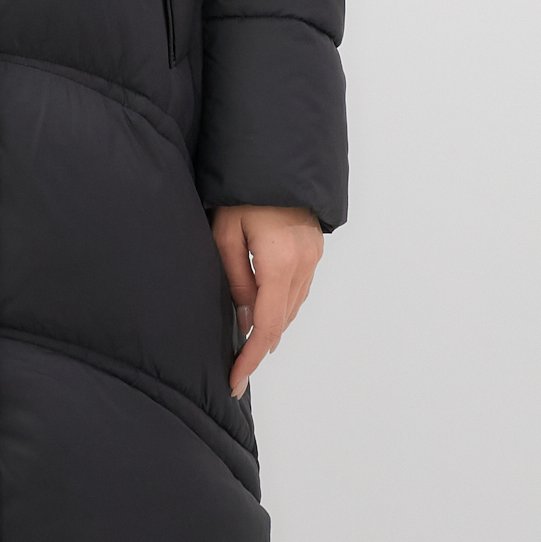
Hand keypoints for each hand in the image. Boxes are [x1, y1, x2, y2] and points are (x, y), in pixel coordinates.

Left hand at [211, 205, 323, 398]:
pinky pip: (298, 290)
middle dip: (259, 348)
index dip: (251, 358)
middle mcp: (303, 265)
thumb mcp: (226, 233)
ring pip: (292, 307)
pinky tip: (264, 311)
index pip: (267, 326)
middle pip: (282, 321)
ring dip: (272, 328)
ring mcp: (313, 257)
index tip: (235, 381)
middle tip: (236, 371)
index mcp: (279, 262)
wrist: (274, 159)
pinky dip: (281, 307)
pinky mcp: (314, 250)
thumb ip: (236, 279)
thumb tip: (245, 320)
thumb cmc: (242, 192)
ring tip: (246, 347)